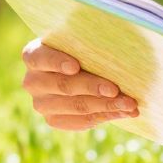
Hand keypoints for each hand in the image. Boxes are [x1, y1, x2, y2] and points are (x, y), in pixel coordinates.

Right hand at [20, 39, 138, 130]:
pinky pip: (81, 121)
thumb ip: (89, 43)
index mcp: (33, 55)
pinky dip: (106, 116)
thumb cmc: (81, 49)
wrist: (76, 72)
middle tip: (116, 90)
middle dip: (93, 87)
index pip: (40, 57)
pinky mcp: (54, 120)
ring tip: (129, 104)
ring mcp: (41, 103)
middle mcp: (32, 81)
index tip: (75, 66)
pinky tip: (124, 112)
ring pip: (76, 106)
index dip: (57, 62)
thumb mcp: (80, 41)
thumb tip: (119, 44)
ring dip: (106, 106)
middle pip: (64, 86)